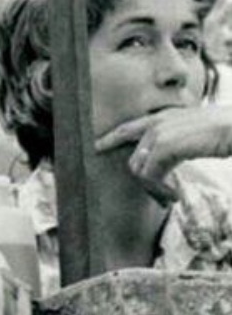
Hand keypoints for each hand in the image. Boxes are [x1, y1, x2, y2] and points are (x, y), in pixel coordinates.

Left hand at [94, 104, 231, 201]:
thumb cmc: (225, 132)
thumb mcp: (196, 134)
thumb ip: (176, 143)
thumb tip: (163, 162)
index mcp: (165, 117)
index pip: (129, 128)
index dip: (111, 138)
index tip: (96, 147)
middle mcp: (157, 123)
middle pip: (134, 161)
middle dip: (146, 184)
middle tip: (164, 197)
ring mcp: (159, 134)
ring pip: (140, 171)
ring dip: (154, 190)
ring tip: (171, 197)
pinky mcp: (165, 146)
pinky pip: (150, 176)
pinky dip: (161, 190)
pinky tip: (174, 196)